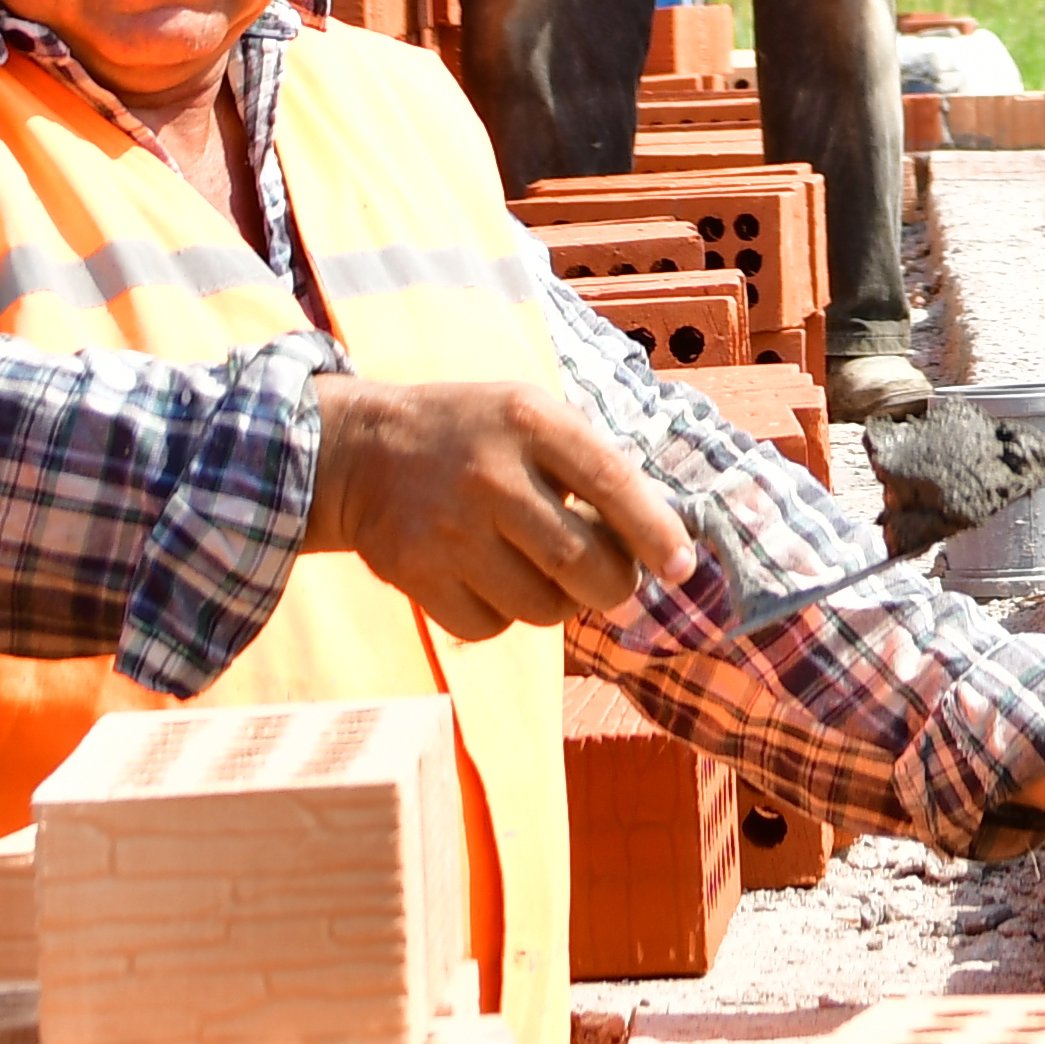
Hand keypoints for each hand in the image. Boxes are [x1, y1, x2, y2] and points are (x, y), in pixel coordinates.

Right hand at [304, 376, 697, 634]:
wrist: (360, 449)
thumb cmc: (473, 435)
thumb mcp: (532, 416)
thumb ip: (592, 466)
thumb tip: (662, 544)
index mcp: (530, 421)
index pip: (613, 483)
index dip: (656, 533)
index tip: (684, 568)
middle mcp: (490, 474)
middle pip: (583, 564)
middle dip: (613, 586)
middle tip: (611, 581)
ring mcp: (449, 527)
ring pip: (542, 606)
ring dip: (558, 603)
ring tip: (538, 568)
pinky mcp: (414, 571)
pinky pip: (491, 627)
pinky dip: (503, 616)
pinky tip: (488, 578)